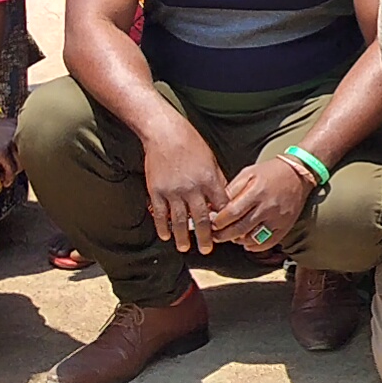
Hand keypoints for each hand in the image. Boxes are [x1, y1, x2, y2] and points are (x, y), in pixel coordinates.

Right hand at [143, 117, 232, 255]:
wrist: (164, 133)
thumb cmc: (190, 143)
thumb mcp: (211, 159)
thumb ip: (217, 180)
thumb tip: (223, 199)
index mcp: (209, 180)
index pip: (220, 207)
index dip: (223, 221)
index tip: (225, 231)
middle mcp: (192, 188)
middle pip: (201, 219)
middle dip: (205, 237)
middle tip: (207, 249)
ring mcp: (173, 191)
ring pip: (179, 221)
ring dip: (182, 237)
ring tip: (185, 248)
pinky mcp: (156, 191)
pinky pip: (160, 214)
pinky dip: (162, 227)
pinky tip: (165, 236)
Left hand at [212, 148, 321, 252]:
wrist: (298, 174)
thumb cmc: (270, 173)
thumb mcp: (248, 173)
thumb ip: (231, 190)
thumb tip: (214, 207)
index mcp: (256, 192)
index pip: (232, 213)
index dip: (218, 221)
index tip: (211, 223)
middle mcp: (267, 207)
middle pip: (239, 228)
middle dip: (223, 235)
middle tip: (215, 235)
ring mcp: (277, 219)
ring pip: (251, 239)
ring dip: (237, 240)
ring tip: (230, 235)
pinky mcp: (285, 227)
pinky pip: (266, 244)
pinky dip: (253, 246)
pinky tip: (246, 240)